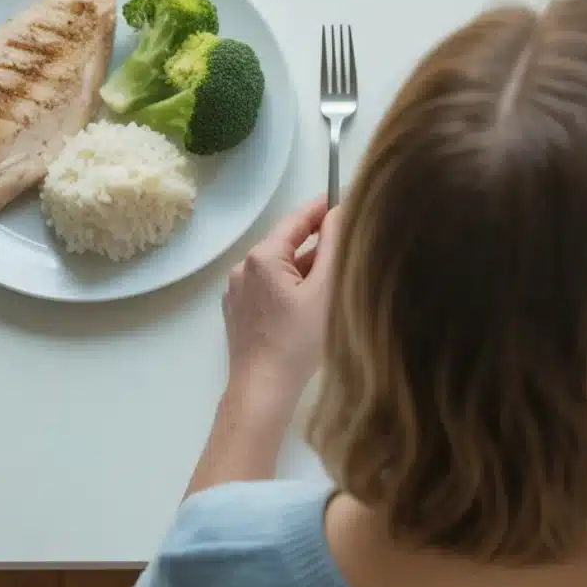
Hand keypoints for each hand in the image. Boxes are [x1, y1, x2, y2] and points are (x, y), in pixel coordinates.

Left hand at [222, 196, 339, 413]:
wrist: (263, 388)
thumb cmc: (299, 340)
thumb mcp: (325, 289)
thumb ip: (334, 246)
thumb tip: (341, 211)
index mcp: (263, 257)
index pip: (297, 219)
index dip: (322, 207)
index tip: (345, 198)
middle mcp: (244, 267)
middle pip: (287, 243)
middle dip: (317, 241)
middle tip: (349, 242)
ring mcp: (237, 291)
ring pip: (279, 268)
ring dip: (305, 268)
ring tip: (335, 276)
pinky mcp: (237, 311)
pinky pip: (268, 287)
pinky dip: (290, 286)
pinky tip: (309, 303)